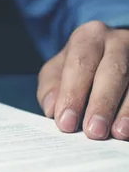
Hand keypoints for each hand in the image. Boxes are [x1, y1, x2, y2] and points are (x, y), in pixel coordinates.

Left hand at [37, 21, 128, 140]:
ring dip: (127, 110)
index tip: (66, 122)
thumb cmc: (77, 66)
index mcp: (88, 38)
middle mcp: (118, 41)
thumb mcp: (56, 71)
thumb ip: (50, 88)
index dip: (73, 94)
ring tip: (118, 133)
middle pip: (112, 71)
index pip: (80, 64)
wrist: (107, 52)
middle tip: (94, 131)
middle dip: (102, 103)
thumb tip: (52, 109)